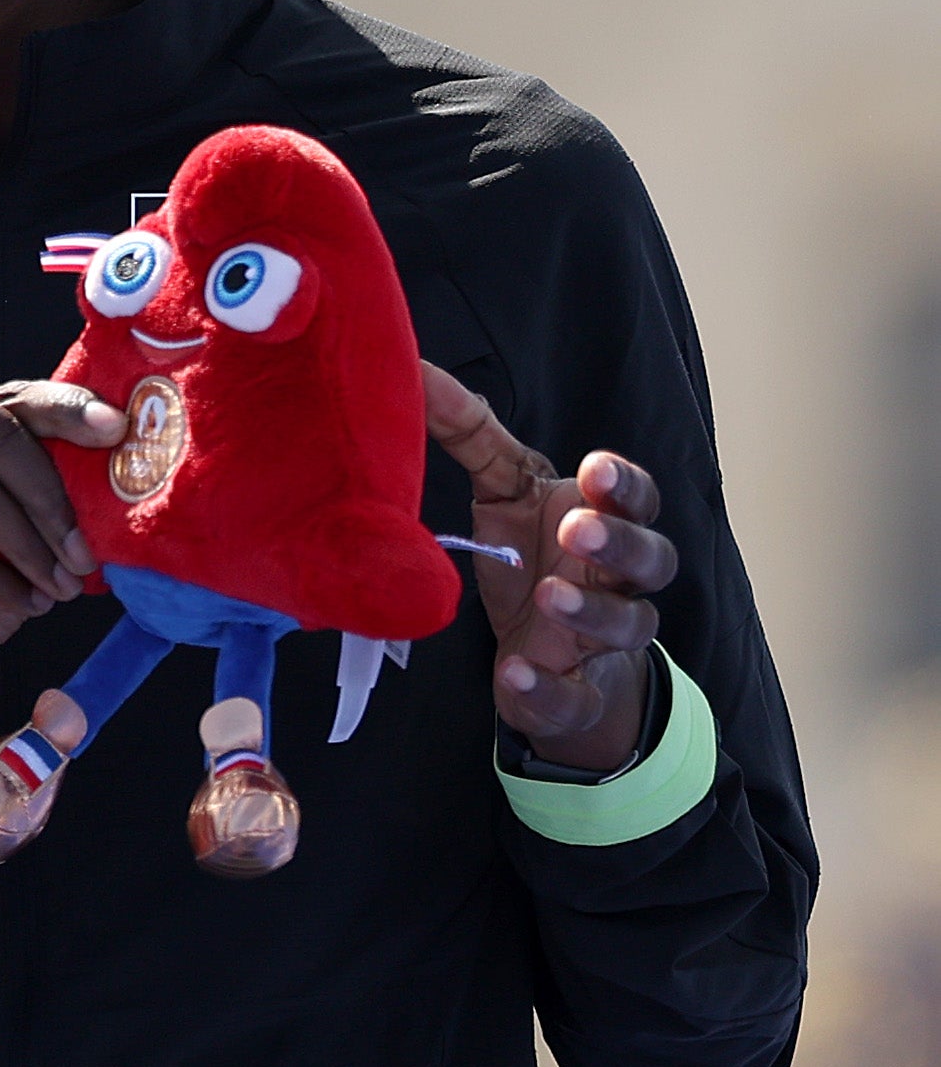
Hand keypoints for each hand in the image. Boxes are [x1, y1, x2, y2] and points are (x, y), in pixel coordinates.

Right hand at [0, 380, 119, 799]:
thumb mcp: (22, 540)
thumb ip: (54, 502)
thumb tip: (135, 479)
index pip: (2, 398)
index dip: (61, 406)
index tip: (116, 430)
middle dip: (47, 487)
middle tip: (86, 549)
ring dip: (25, 538)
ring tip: (62, 584)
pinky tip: (29, 604)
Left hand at [422, 364, 675, 771]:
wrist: (541, 653)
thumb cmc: (531, 554)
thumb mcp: (502, 490)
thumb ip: (469, 433)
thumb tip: (414, 370)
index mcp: (604, 522)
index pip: (636, 498)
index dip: (624, 485)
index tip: (594, 470)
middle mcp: (620, 580)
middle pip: (652, 559)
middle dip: (620, 543)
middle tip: (579, 529)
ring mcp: (603, 640)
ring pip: (627, 626)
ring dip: (591, 612)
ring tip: (549, 597)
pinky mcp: (574, 693)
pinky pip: (573, 696)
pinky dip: (548, 688)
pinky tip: (516, 672)